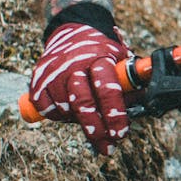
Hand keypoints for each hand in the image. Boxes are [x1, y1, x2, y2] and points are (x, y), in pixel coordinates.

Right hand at [28, 20, 131, 154]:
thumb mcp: (121, 59)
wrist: (71, 32)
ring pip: (64, 109)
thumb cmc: (102, 53)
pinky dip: (58, 116)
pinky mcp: (37, 79)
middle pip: (83, 103)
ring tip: (90, 122)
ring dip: (78, 122)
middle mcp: (74, 64)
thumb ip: (130, 83)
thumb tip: (143, 109)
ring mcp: (53, 71)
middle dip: (96, 130)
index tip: (120, 135)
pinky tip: (68, 112)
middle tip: (107, 147)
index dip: (114, 114)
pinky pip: (46, 109)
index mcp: (100, 57)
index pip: (107, 88)